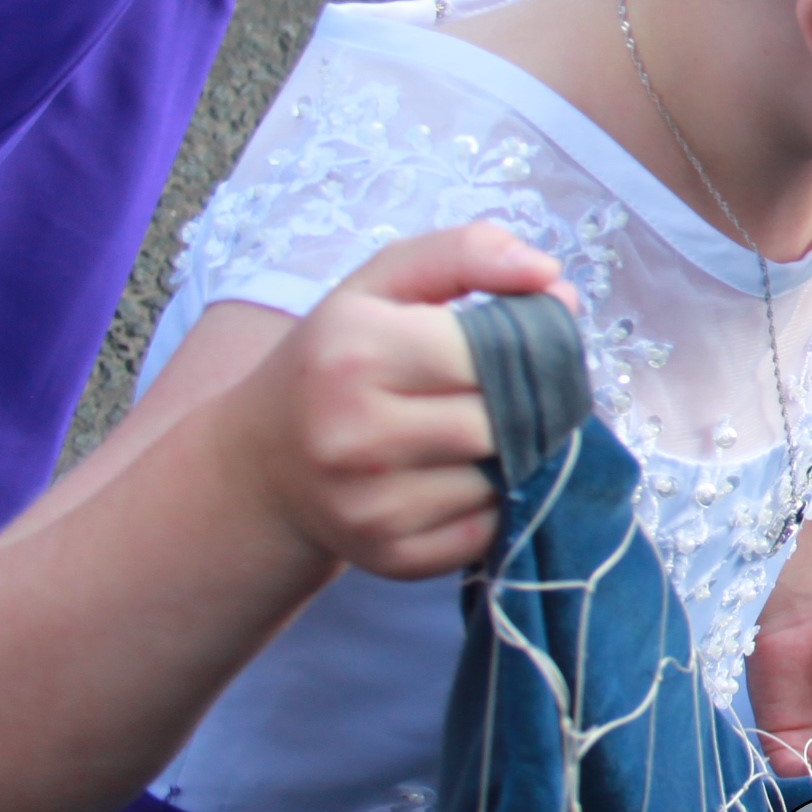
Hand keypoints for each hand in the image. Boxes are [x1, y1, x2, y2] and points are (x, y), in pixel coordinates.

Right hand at [239, 224, 571, 580]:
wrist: (262, 463)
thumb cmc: (337, 359)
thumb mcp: (382, 285)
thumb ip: (465, 255)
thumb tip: (549, 275)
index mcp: (356, 352)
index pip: (494, 351)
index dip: (531, 344)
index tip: (533, 340)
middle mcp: (356, 434)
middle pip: (504, 420)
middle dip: (527, 403)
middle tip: (516, 390)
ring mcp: (371, 505)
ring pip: (504, 478)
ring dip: (512, 456)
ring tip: (476, 432)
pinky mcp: (391, 556)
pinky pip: (489, 530)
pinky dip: (493, 505)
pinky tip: (458, 477)